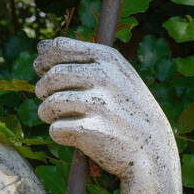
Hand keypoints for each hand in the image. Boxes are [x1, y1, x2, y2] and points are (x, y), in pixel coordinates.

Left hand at [34, 36, 173, 178]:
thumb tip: (41, 46)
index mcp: (108, 58)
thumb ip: (78, 58)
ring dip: (48, 115)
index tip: (45, 74)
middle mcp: (104, 76)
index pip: (58, 47)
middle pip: (51, 76)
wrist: (152, 148)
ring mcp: (99, 103)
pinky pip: (55, 129)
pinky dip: (59, 134)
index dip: (43, 62)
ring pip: (49, 104)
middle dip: (43, 91)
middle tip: (52, 102)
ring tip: (61, 119)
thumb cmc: (125, 109)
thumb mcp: (113, 74)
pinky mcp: (92, 131)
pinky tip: (73, 135)